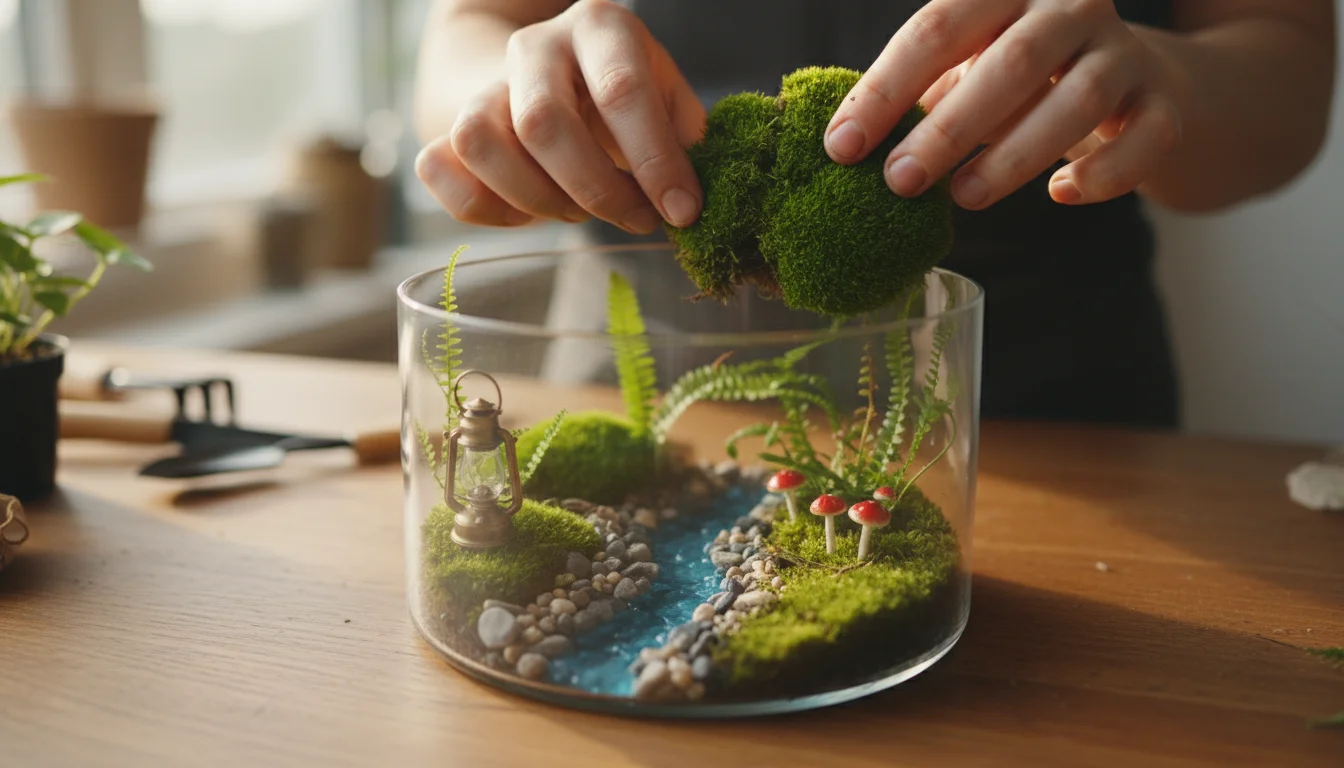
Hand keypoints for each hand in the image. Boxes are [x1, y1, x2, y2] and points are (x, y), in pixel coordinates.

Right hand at [414, 0, 705, 232]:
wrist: (550, 76)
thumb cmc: (620, 98)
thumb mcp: (666, 99)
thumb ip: (684, 141)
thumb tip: (688, 199)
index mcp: (599, 28)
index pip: (621, 91)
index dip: (654, 160)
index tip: (681, 211)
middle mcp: (534, 47)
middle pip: (543, 123)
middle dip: (596, 190)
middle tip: (636, 218)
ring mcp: (485, 83)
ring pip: (480, 143)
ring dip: (537, 199)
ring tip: (579, 210)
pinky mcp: (447, 124)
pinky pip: (437, 168)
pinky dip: (479, 206)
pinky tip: (525, 213)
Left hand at [825, 0, 1189, 209]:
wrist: (1138, 76)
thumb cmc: (1023, 76)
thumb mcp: (967, 65)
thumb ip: (919, 95)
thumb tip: (846, 147)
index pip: (936, 29)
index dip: (884, 91)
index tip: (841, 147)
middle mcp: (1071, 7)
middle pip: (1008, 63)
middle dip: (947, 129)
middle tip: (899, 181)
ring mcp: (1125, 52)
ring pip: (1077, 101)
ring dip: (1013, 157)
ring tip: (963, 198)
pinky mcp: (1165, 102)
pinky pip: (1143, 140)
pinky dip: (1103, 174)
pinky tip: (1060, 193)